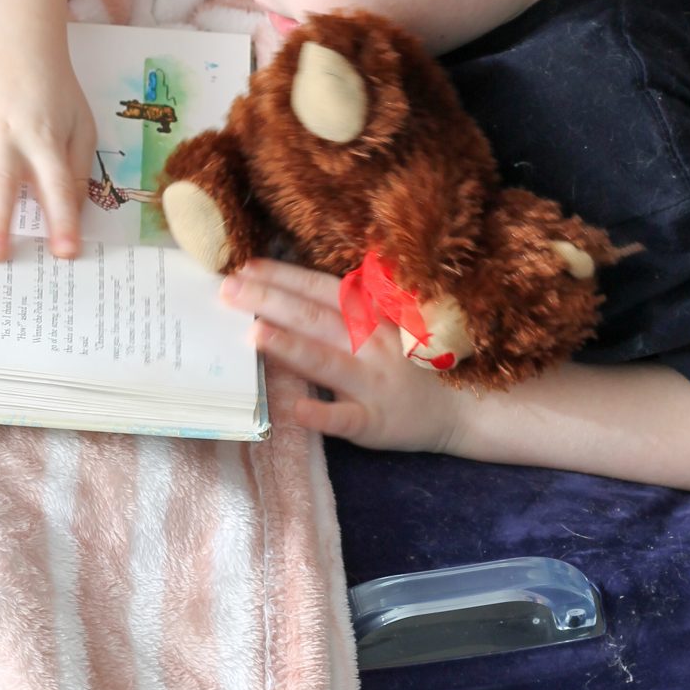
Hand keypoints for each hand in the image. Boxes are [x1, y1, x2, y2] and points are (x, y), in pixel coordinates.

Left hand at [221, 258, 464, 452]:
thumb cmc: (413, 362)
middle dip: (269, 301)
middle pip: (314, 318)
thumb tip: (287, 293)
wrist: (462, 407)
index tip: (245, 267)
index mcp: (370, 315)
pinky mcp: (375, 422)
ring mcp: (373, 382)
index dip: (283, 277)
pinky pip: (346, 417)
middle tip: (227, 291)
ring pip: (326, 361)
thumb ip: (346, 311)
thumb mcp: (386, 325)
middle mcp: (370, 343)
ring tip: (252, 335)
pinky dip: (322, 414)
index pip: (320, 289)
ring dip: (289, 346)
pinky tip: (295, 410)